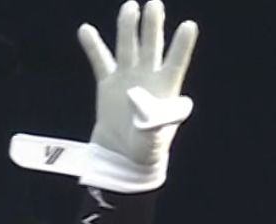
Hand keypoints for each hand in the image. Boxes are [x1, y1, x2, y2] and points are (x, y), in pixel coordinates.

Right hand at [76, 1, 198, 191]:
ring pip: (127, 46)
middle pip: (152, 47)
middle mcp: (148, 77)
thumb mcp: (154, 139)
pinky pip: (100, 60)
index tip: (189, 25)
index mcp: (166, 90)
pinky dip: (93, 45)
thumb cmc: (146, 150)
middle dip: (153, 26)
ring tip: (130, 6)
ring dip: (128, 27)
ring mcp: (128, 77)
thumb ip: (151, 120)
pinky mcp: (108, 83)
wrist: (124, 157)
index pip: (176, 62)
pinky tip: (86, 30)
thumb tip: (137, 97)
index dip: (182, 45)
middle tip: (154, 5)